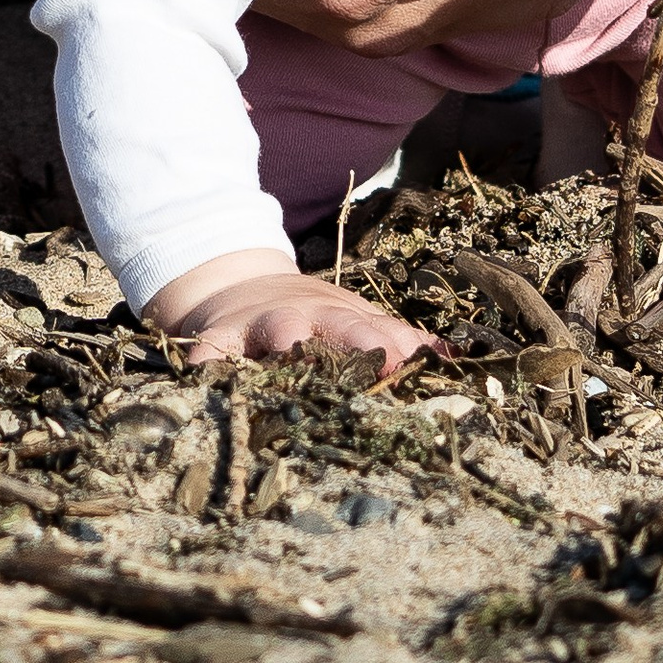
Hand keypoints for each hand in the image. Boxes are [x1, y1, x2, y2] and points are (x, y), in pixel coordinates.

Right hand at [143, 253, 428, 371]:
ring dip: (287, 338)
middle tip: (379, 361)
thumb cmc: (312, 317)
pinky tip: (206, 376)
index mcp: (342, 317)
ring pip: (277, 329)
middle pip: (336, 325)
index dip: (397, 346)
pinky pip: (211, 350)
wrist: (239, 287)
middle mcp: (307, 316)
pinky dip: (207, 361)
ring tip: (293, 350)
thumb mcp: (354, 321)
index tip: (416, 362)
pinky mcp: (220, 335)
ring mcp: (262, 323)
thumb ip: (399, 341)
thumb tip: (456, 361)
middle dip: (356, 340)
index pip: (377, 331)